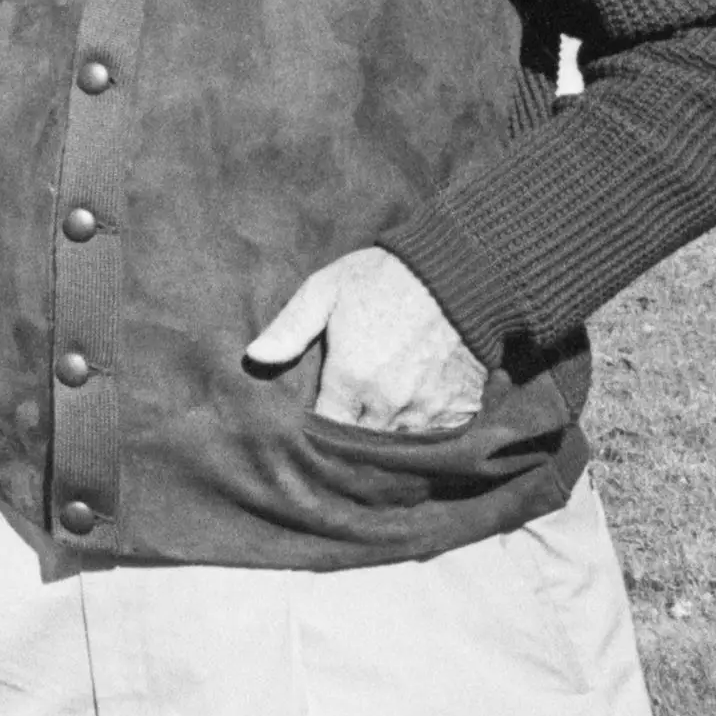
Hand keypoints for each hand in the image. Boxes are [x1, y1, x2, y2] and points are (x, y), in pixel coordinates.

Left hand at [243, 246, 486, 433]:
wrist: (457, 273)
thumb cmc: (383, 278)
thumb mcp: (325, 290)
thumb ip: (289, 329)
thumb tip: (254, 358)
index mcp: (351, 379)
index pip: (327, 428)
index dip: (320, 427)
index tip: (316, 422)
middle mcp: (389, 403)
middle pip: (363, 441)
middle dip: (352, 437)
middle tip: (347, 423)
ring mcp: (428, 409)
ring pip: (400, 443)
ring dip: (388, 437)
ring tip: (379, 422)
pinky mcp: (461, 409)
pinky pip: (438, 436)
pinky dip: (426, 430)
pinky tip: (416, 415)